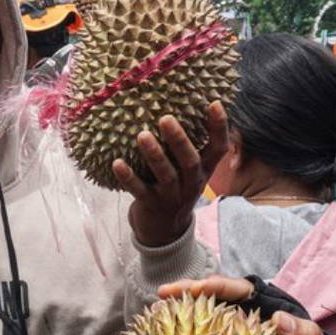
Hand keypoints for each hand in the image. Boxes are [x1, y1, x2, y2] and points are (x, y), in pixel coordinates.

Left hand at [116, 102, 227, 247]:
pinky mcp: (151, 205)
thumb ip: (187, 145)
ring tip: (142, 135)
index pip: (218, 149)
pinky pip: (139, 190)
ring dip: (154, 155)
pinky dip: (128, 177)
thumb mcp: (189, 170)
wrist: (164, 231)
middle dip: (179, 140)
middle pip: (190, 162)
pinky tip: (116, 163)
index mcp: (203, 171)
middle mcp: (191, 183)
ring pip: (166, 175)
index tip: (214, 103)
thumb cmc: (176, 188)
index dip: (219, 127)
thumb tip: (177, 104)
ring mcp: (171, 196)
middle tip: (165, 118)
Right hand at [157, 275, 324, 334]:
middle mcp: (244, 311)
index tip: (200, 287)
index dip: (218, 286)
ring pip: (204, 314)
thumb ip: (304, 333)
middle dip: (188, 291)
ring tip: (155, 311)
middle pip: (213, 295)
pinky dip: (186, 334)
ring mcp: (232, 329)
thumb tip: (279, 322)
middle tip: (164, 293)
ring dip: (181, 311)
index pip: (238, 289)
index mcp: (264, 303)